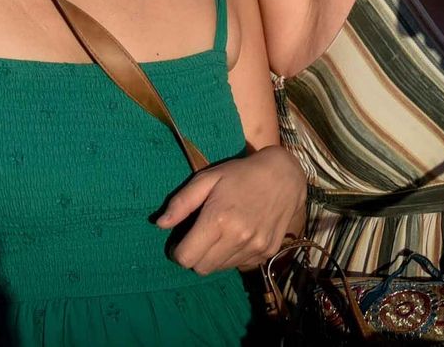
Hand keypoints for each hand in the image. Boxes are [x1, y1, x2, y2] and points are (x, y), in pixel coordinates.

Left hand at [155, 144, 306, 273]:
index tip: (179, 242)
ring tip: (219, 233)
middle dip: (194, 256)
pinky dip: (233, 256)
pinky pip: (240, 265)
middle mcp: (238, 238)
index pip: (187, 258)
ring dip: (214, 257)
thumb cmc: (240, 174)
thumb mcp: (207, 178)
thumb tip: (159, 224)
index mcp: (218, 220)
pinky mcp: (267, 252)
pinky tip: (238, 235)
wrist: (283, 176)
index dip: (178, 252)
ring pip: (220, 269)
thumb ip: (181, 202)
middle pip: (202, 268)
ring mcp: (255, 248)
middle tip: (197, 237)